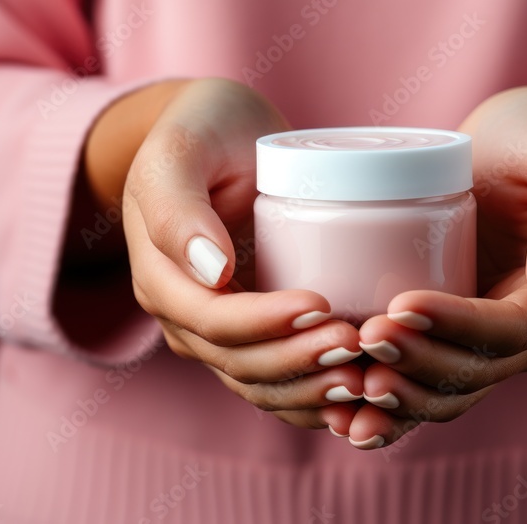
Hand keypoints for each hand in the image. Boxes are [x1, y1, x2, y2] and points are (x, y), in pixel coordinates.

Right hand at [92, 78, 362, 432]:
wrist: (221, 132)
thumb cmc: (204, 129)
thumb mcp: (180, 149)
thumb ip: (177, 205)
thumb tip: (210, 271)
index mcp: (161, 276)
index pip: (211, 320)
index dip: (264, 324)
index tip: (320, 306)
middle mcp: (185, 316)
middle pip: (239, 363)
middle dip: (298, 362)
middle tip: (357, 343)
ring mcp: (219, 332)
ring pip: (261, 384)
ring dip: (311, 390)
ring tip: (365, 376)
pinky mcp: (255, 334)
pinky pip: (279, 383)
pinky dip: (314, 398)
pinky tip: (357, 397)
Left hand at [346, 87, 526, 448]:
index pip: (508, 330)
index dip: (454, 326)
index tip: (399, 306)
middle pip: (474, 371)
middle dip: (417, 363)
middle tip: (363, 340)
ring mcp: (489, 337)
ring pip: (447, 390)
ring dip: (400, 397)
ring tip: (347, 383)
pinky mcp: (453, 331)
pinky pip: (425, 380)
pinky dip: (392, 408)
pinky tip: (348, 419)